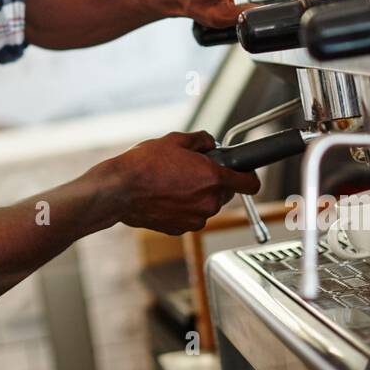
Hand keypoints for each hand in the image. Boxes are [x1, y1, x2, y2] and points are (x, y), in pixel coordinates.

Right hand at [101, 131, 260, 234]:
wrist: (119, 191)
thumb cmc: (143, 165)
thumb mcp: (174, 140)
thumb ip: (201, 140)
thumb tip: (210, 143)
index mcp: (213, 178)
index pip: (250, 184)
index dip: (248, 176)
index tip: (243, 172)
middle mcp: (209, 202)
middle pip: (225, 192)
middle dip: (214, 181)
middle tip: (192, 170)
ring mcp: (195, 219)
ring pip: (206, 205)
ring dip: (197, 195)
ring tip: (172, 182)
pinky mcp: (180, 229)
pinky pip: (190, 216)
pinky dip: (183, 207)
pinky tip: (165, 195)